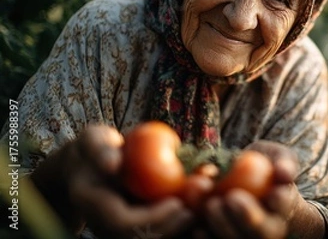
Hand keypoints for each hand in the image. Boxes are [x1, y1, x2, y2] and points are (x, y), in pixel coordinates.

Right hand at [30, 124, 192, 237]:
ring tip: (197, 212)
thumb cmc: (95, 147)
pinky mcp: (129, 228)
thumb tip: (113, 163)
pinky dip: (173, 225)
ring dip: (173, 229)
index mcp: (92, 204)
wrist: (88, 166)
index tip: (177, 202)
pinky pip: (152, 233)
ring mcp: (114, 230)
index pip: (122, 222)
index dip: (152, 217)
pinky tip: (193, 212)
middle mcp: (102, 224)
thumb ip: (100, 149)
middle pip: (136, 238)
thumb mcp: (93, 140)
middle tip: (194, 212)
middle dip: (168, 227)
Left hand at [192, 141, 324, 238]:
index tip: (271, 192)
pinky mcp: (226, 237)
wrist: (250, 182)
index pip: (284, 206)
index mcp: (284, 206)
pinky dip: (208, 237)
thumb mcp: (278, 157)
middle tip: (231, 197)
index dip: (279, 201)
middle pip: (261, 232)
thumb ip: (284, 162)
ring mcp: (246, 236)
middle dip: (247, 217)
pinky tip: (197, 227)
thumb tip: (283, 173)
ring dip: (223, 226)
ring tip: (211, 205)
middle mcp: (269, 228)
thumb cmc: (265, 166)